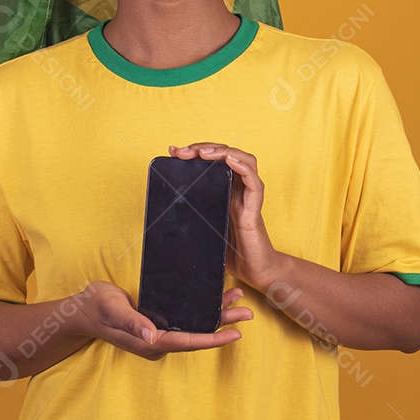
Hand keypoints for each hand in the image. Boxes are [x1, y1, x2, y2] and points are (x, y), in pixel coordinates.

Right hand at [75, 281, 252, 361]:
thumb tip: (152, 337)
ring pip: (194, 326)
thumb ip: (132, 323)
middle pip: (197, 335)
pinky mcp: (158, 323)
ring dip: (216, 315)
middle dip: (223, 325)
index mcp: (150, 343)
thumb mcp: (114, 311)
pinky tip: (215, 298)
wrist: (82, 310)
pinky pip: (185, 319)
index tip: (235, 334)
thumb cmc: (97, 308)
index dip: (212, 338)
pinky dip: (202, 310)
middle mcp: (158, 341)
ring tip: (238, 301)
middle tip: (247, 314)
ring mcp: (159, 333)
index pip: (187, 342)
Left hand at [168, 143, 278, 289]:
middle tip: (183, 152)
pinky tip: (230, 160)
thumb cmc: (232, 252)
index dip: (195, 151)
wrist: (255, 272)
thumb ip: (192, 218)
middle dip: (204, 147)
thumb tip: (165, 214)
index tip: (175, 151)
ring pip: (243, 161)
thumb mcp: (204, 229)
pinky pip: (254, 181)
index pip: (214, 160)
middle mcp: (239, 189)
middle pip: (226, 155)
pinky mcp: (255, 208)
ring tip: (204, 152)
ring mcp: (248, 197)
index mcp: (226, 190)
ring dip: (223, 152)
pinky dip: (243, 166)